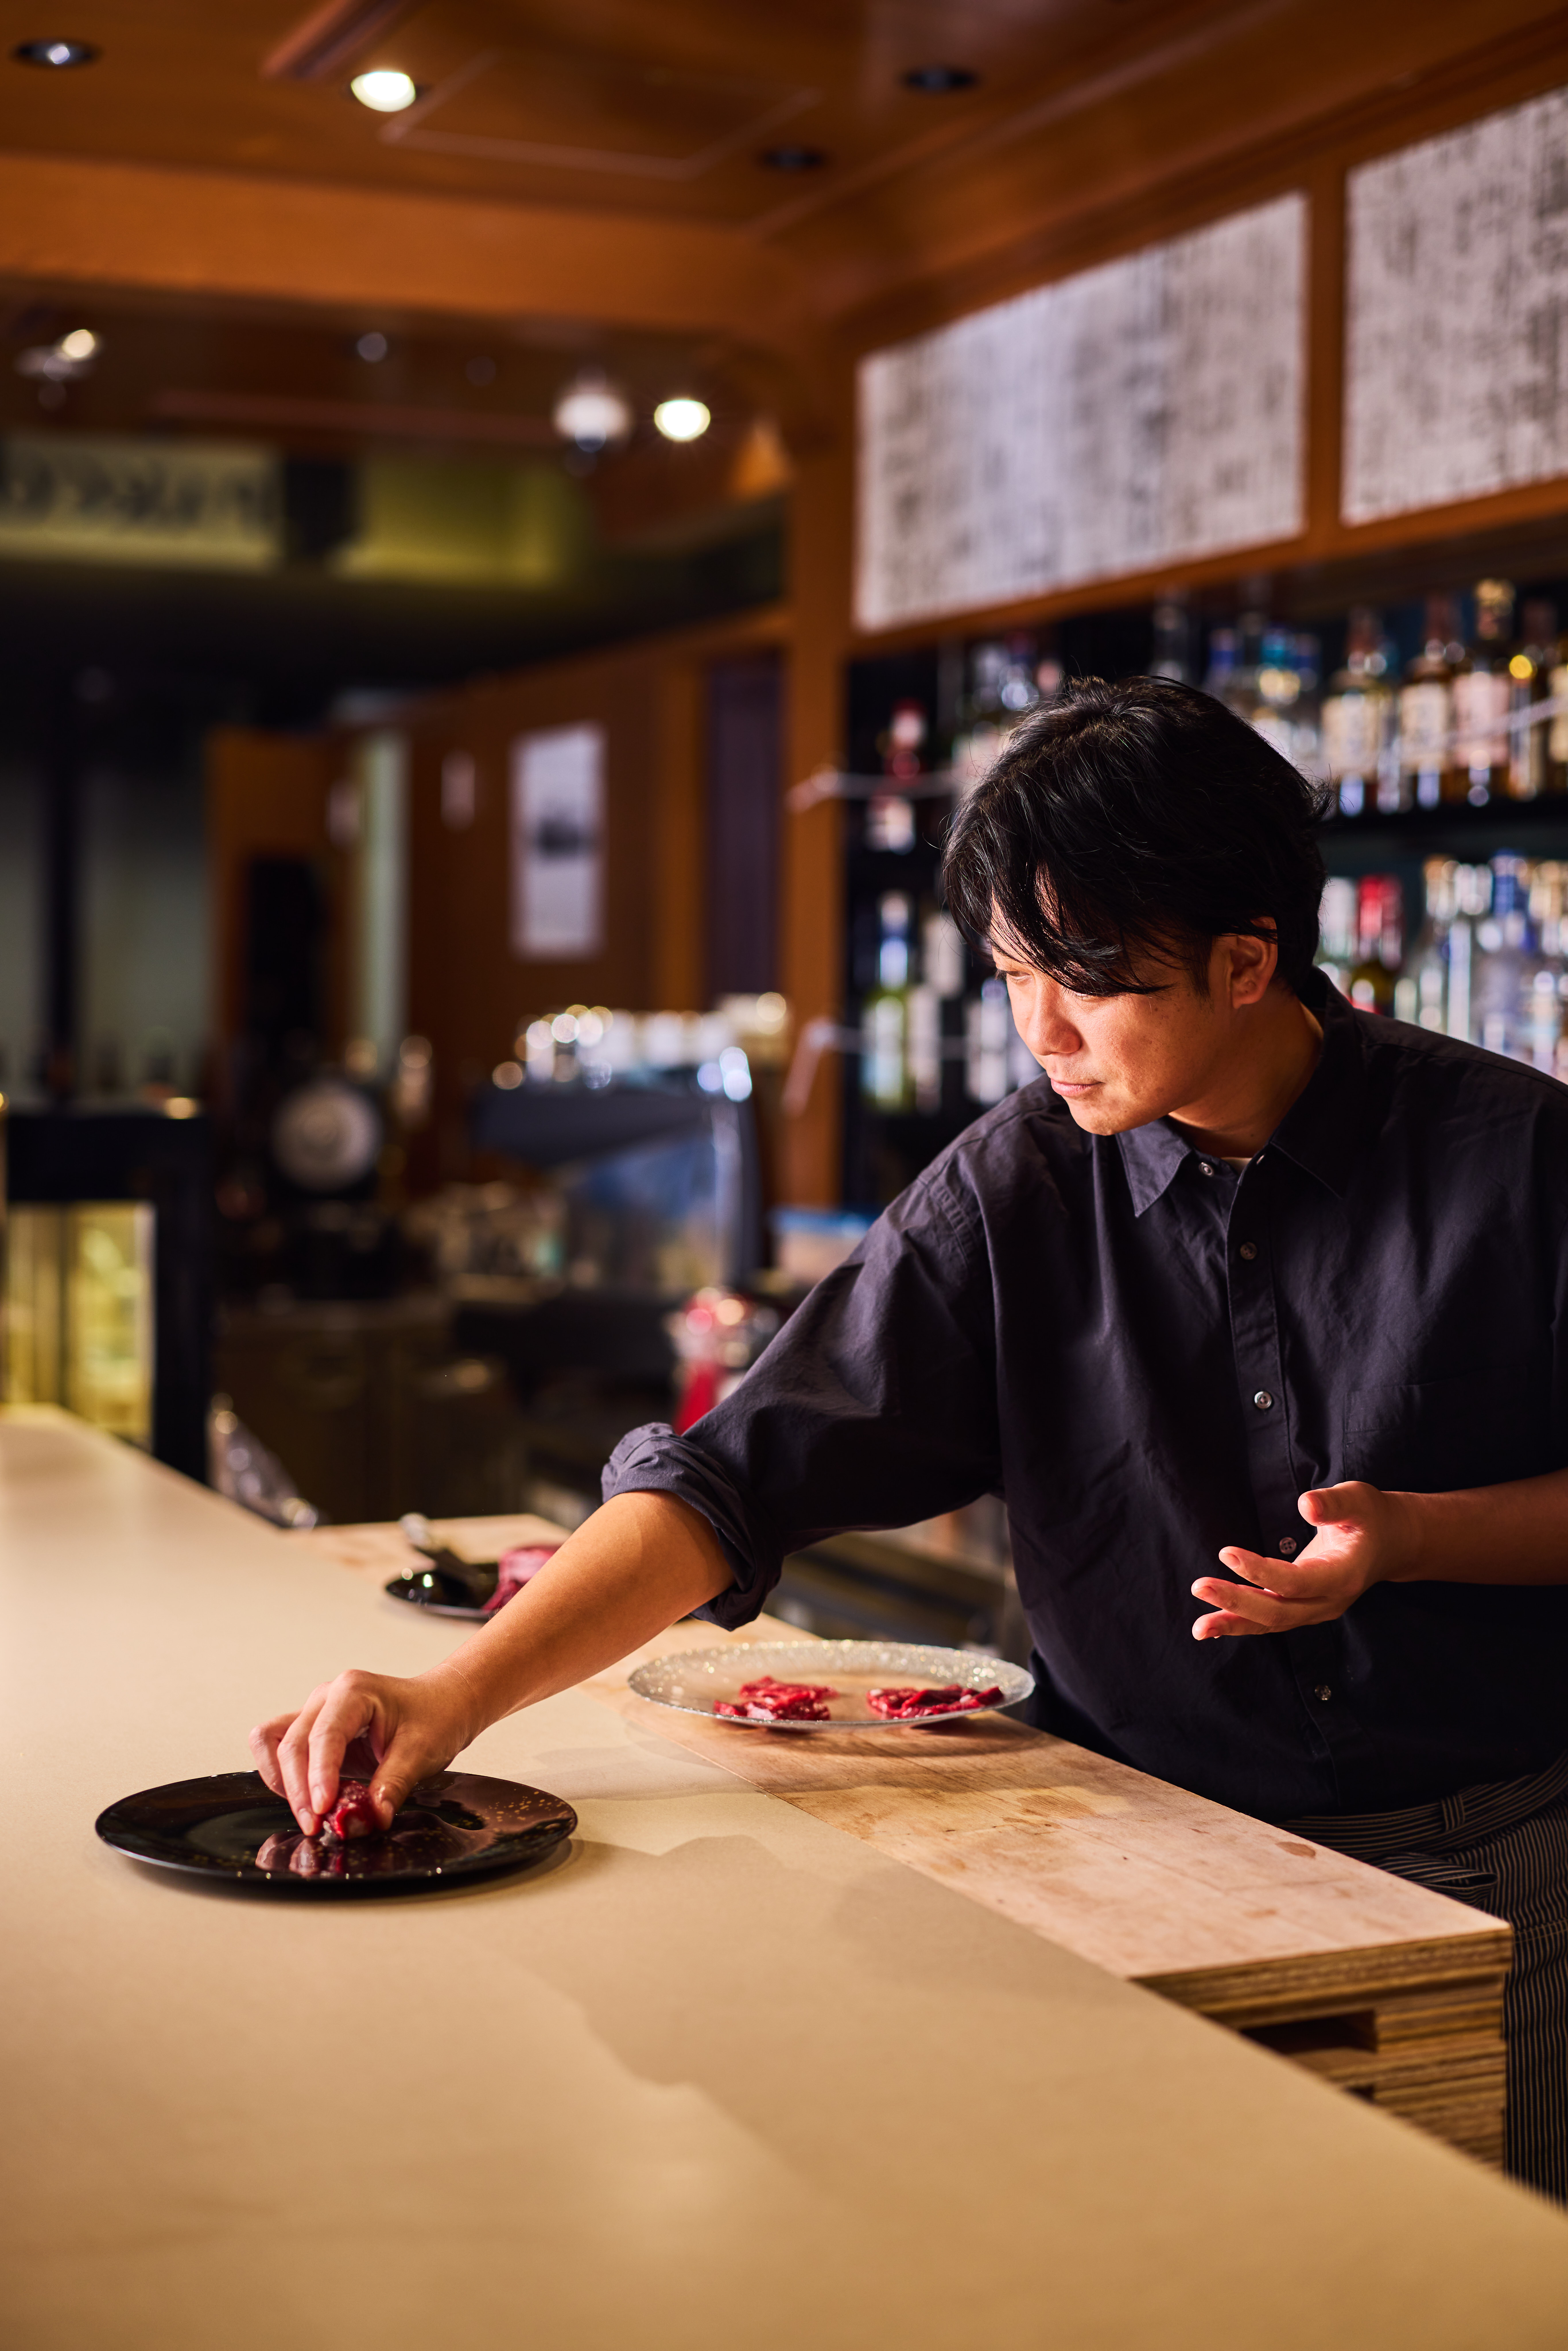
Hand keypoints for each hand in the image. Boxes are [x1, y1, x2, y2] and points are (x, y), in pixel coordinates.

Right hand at [249, 1660, 479, 1835]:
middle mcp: (327, 1697)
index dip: (319, 1776)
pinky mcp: (314, 1731)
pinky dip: (284, 1777)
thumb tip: (369, 1819)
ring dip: (283, 1782)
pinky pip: (279, 1749)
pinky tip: (307, 1798)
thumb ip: (391, 1786)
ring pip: (273, 1743)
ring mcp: (316, 1712)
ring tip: (309, 1813)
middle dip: (298, 1789)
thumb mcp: (421, 1753)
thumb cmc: (435, 1716)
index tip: (322, 1810)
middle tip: (316, 1825)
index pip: (324, 1736)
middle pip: (291, 1744)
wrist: (444, 1703)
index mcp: (354, 1692)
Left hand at [1192, 1481, 1414, 1638]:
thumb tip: (1305, 1504)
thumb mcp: (1358, 1500)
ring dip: (1234, 1623)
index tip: (1226, 1553)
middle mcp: (1329, 1601)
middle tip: (1199, 1586)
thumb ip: (1333, 1504)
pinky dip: (1242, 1623)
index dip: (1260, 1571)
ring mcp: (1316, 1609)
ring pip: (1272, 1623)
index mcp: (1343, 1575)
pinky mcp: (1303, 1608)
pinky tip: (1212, 1625)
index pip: (1296, 1582)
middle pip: (1279, 1612)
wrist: (1389, 1543)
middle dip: (1237, 1603)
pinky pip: (1270, 1621)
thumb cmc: (1369, 1516)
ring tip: (1198, 1627)